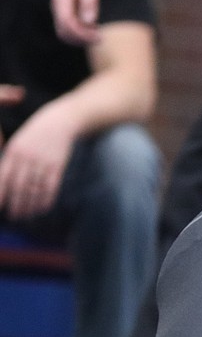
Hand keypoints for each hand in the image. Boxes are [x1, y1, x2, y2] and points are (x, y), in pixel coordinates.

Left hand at [0, 105, 77, 219]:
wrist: (61, 121)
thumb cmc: (37, 133)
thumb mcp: (20, 142)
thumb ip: (12, 159)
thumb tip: (5, 181)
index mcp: (13, 150)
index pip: (3, 177)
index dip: (2, 193)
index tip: (1, 206)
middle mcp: (27, 156)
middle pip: (19, 186)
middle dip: (16, 203)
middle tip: (15, 215)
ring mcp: (43, 161)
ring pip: (35, 188)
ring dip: (31, 204)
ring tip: (28, 214)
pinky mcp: (58, 164)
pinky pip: (51, 186)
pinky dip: (47, 199)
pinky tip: (44, 207)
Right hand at [51, 0, 106, 44]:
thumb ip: (90, 1)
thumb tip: (89, 21)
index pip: (67, 23)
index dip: (82, 34)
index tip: (99, 37)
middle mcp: (58, 5)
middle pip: (63, 31)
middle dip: (81, 39)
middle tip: (101, 38)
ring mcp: (61, 10)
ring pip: (65, 34)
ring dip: (80, 40)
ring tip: (98, 36)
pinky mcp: (66, 13)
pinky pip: (69, 31)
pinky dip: (80, 36)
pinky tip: (94, 31)